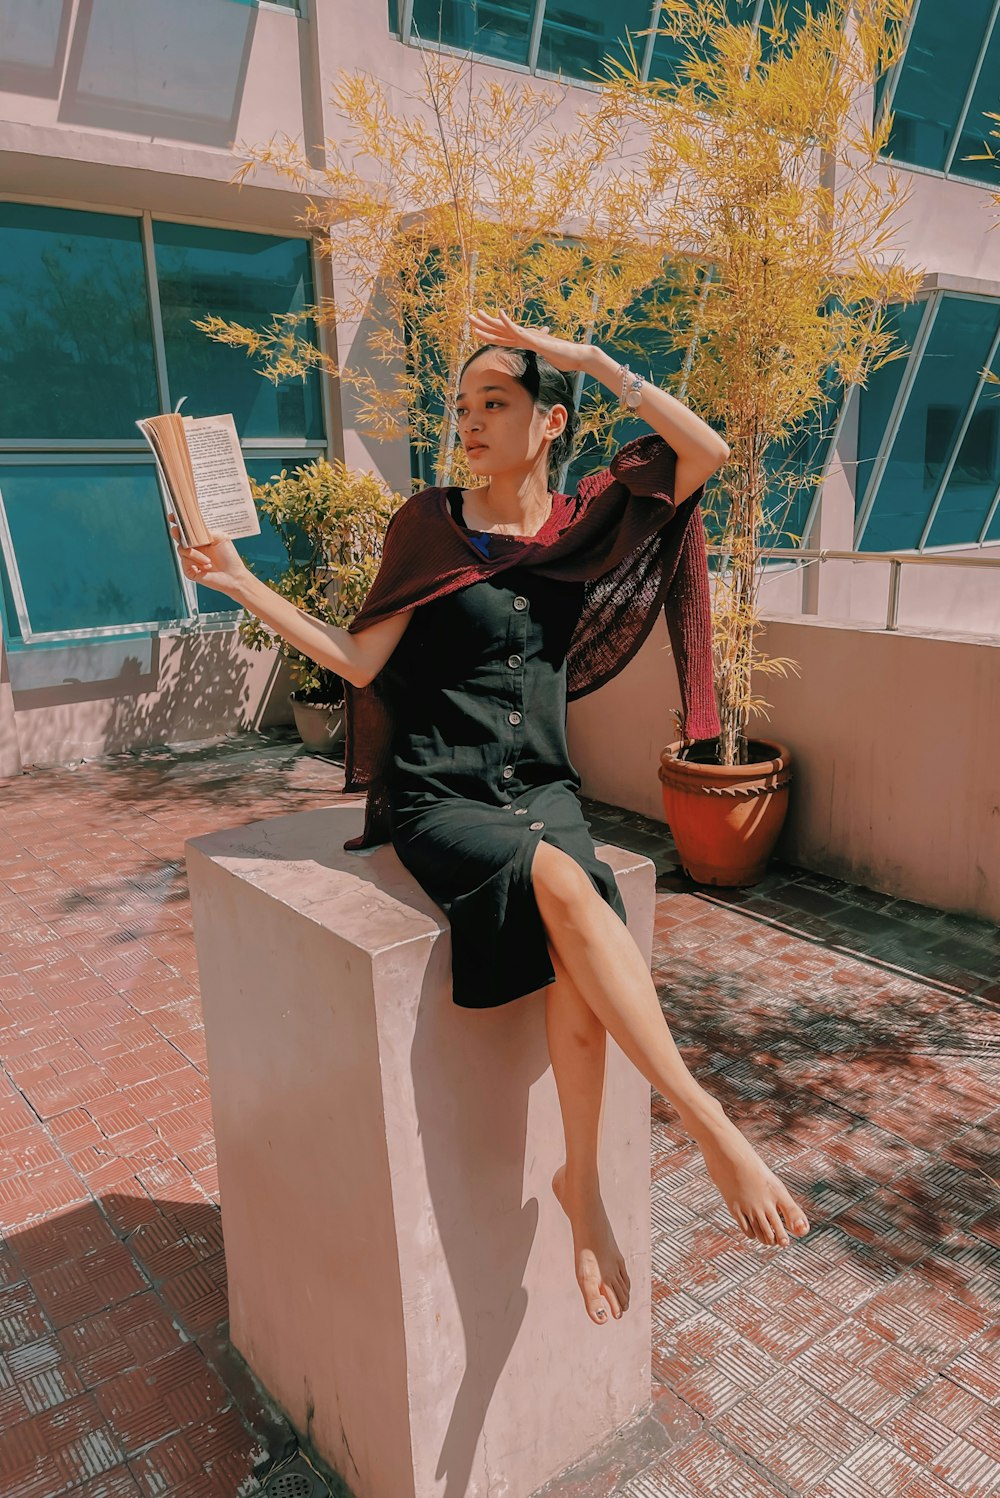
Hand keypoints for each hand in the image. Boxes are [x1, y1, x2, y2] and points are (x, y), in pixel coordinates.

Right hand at [167, 513, 249, 598]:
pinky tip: (207, 567)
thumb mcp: (220, 538)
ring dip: (195, 554)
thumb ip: (206, 531)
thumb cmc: (229, 558)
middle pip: (178, 537)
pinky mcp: (189, 570)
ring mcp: (190, 559)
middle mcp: (193, 548)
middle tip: (177, 531)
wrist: (234, 576)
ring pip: (182, 549)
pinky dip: (197, 562)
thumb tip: (193, 527)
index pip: (186, 528)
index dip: (178, 522)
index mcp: (200, 539)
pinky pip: (185, 562)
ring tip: (209, 561)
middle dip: (176, 532)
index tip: (173, 516)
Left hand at [467, 307, 591, 374]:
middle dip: (483, 323)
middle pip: (500, 330)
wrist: (577, 356)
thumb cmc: (565, 358)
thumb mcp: (547, 358)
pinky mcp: (534, 340)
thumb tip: (539, 357)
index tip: (476, 329)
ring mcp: (528, 337)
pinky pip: (518, 330)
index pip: (503, 337)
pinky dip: (508, 322)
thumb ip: (541, 355)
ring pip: (505, 328)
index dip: (489, 332)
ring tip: (477, 314)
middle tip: (469, 316)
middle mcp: (525, 336)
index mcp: (526, 341)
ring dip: (490, 321)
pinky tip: (499, 314)